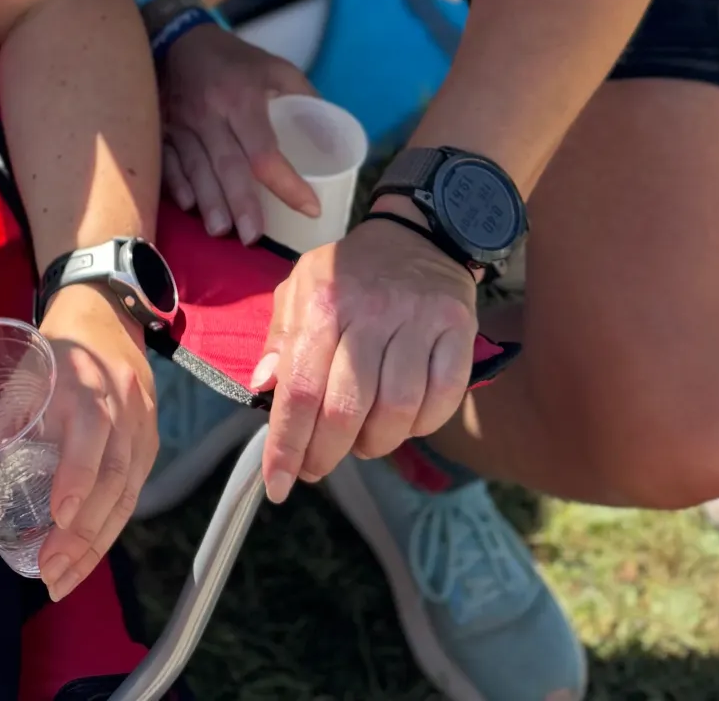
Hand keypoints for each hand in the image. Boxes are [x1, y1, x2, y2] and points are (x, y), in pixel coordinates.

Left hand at [0, 287, 154, 600]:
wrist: (106, 322)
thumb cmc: (53, 357)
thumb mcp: (19, 384)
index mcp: (86, 382)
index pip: (91, 429)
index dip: (78, 473)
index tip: (58, 516)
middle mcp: (123, 405)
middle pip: (112, 475)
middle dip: (82, 531)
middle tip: (50, 572)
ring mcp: (142, 427)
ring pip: (126, 494)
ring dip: (95, 544)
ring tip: (63, 581)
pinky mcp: (150, 446)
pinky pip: (133, 495)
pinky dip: (108, 530)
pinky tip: (85, 557)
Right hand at [162, 24, 320, 242]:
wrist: (180, 38)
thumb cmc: (235, 59)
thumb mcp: (275, 67)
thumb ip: (303, 97)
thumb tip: (331, 138)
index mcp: (242, 97)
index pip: (265, 150)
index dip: (287, 183)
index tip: (309, 206)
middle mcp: (210, 113)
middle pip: (227, 165)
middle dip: (241, 203)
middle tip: (254, 238)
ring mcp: (182, 123)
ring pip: (195, 168)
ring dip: (209, 202)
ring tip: (222, 232)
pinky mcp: (163, 129)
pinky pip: (168, 161)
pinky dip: (177, 185)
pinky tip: (188, 206)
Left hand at [251, 215, 476, 501]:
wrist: (419, 234)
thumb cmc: (351, 272)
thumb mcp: (302, 287)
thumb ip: (281, 337)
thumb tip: (262, 387)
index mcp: (324, 302)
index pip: (300, 387)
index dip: (287, 445)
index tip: (278, 484)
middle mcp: (370, 311)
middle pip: (347, 409)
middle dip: (327, 454)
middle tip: (317, 466)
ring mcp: (418, 320)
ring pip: (397, 411)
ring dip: (376, 443)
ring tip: (362, 440)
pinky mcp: (457, 328)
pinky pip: (442, 399)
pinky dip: (422, 424)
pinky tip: (405, 420)